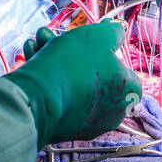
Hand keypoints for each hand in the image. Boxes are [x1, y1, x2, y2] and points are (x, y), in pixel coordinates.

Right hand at [5, 22, 141, 143]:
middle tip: (52, 37)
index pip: (122, 68)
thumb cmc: (74, 63)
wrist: (40, 97)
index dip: (103, 51)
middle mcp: (113, 113)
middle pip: (92, 73)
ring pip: (73, 84)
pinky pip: (60, 99)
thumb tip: (119, 32)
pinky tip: (31, 60)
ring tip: (36, 43)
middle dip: (71, 51)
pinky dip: (48, 80)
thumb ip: (114, 33)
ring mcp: (88, 124)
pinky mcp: (65, 130)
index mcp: (130, 92)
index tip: (86, 41)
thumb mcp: (99, 36)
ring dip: (55, 60)